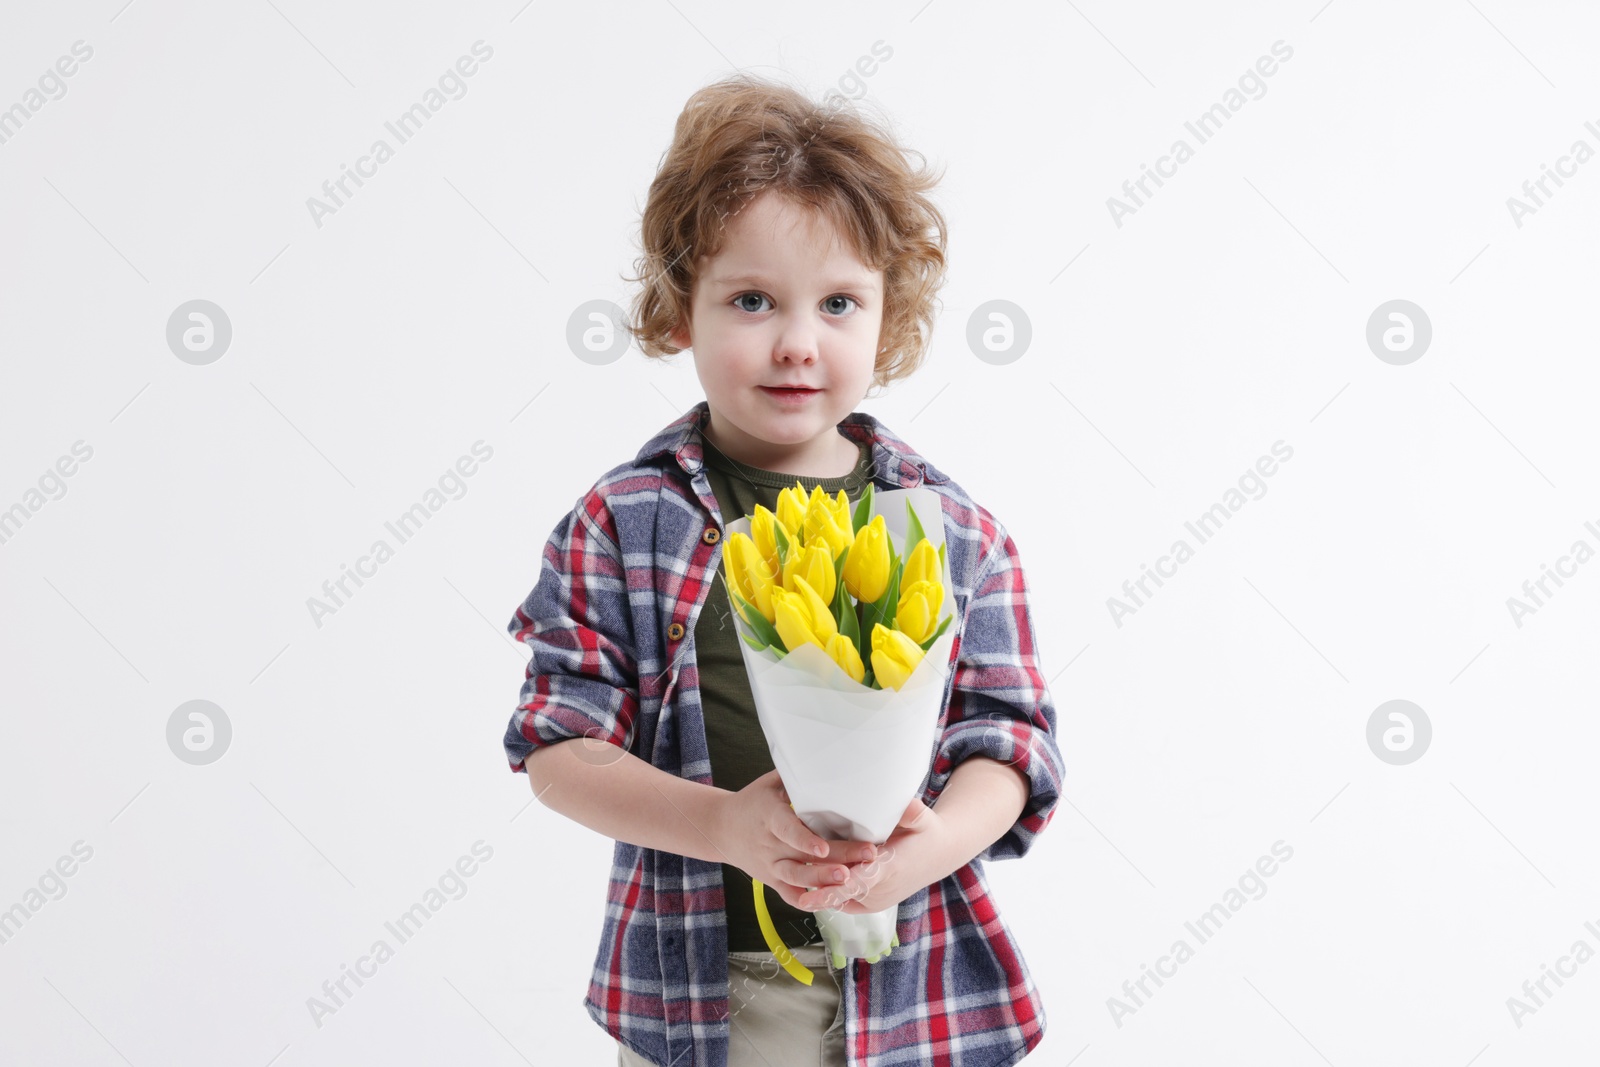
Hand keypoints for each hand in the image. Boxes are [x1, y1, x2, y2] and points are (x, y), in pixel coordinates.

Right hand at [714, 769, 878, 910]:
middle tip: (866, 857)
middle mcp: (771, 844)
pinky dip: (807, 900)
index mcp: (770, 817)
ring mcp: (771, 865)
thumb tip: (826, 759)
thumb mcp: (769, 784)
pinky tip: (830, 900)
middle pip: (803, 856)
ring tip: (849, 879)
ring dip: (823, 881)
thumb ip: (794, 777)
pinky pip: (789, 894)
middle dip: (836, 858)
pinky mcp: (772, 880)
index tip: (824, 847)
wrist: (721, 828)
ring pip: (797, 878)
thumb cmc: (752, 801)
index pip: (788, 831)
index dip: (805, 841)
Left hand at [795, 795, 944, 913]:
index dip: (833, 889)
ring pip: (843, 899)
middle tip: (796, 893)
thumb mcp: (922, 819)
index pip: (858, 882)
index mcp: (890, 870)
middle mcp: (882, 890)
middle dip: (820, 892)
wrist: (939, 854)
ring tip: (795, 884)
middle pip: (844, 894)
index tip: (810, 894)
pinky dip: (830, 894)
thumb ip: (911, 812)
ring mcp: (877, 899)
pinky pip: (846, 900)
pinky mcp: (872, 901)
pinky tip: (809, 885)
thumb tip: (905, 802)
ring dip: (822, 893)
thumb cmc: (927, 833)